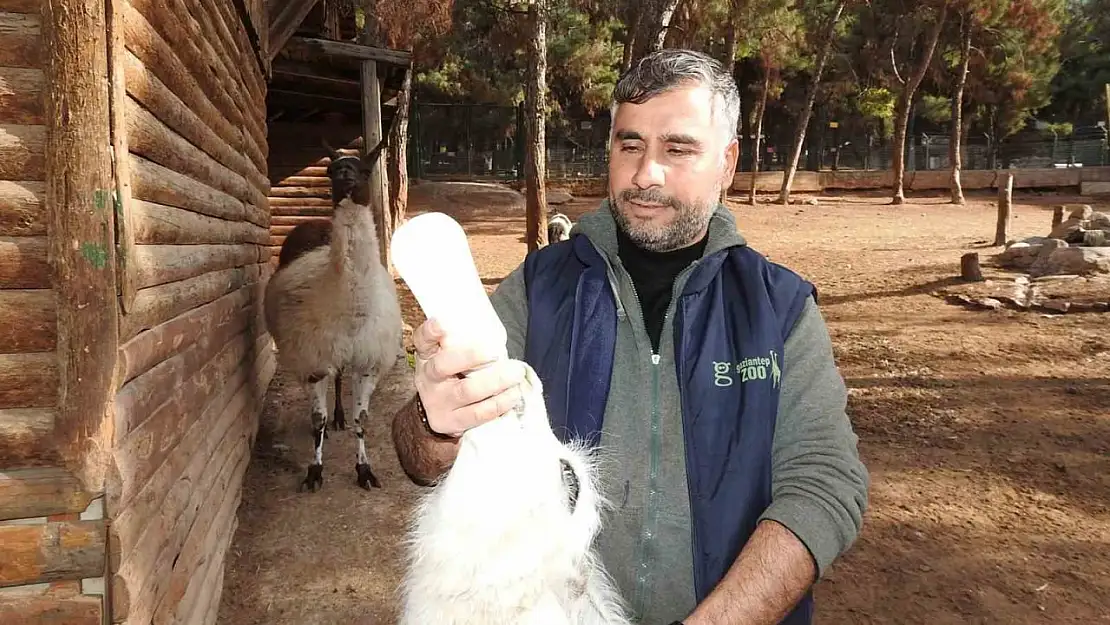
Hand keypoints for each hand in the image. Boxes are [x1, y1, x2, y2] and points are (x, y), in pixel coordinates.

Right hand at [412, 317, 526, 436]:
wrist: (438, 411)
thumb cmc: (452, 375)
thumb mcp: (448, 355)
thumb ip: (462, 343)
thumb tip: (495, 335)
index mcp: (427, 355)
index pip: (423, 339)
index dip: (431, 332)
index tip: (442, 324)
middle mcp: (429, 377)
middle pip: (443, 365)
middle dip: (471, 357)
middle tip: (496, 353)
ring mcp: (439, 402)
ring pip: (467, 391)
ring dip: (496, 381)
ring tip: (516, 374)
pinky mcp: (452, 422)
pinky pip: (478, 414)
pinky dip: (499, 403)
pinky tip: (513, 394)